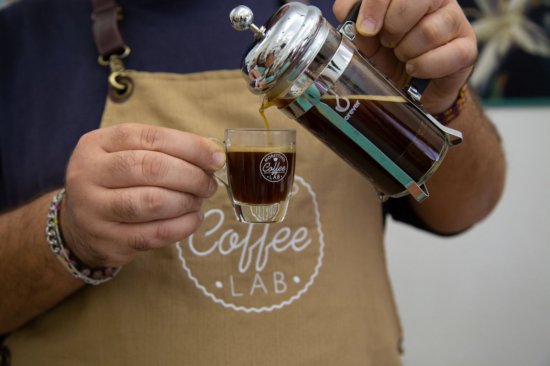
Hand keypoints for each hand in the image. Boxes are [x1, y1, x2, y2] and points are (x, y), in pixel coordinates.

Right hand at [60, 123, 224, 267]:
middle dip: (191, 176)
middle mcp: (88, 173)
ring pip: (153, 202)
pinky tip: (193, 219)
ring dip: (186, 201)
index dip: (190, 146)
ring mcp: (94, 210)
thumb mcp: (126, 156)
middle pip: (152, 168)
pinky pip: (155, 234)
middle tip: (209, 184)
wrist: (78, 227)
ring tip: (198, 201)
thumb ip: (164, 151)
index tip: (216, 158)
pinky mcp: (107, 240)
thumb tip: (213, 156)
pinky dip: (183, 226)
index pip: (150, 138)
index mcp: (96, 144)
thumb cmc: (114, 183)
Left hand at [333, 0, 476, 113]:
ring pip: (430, 31)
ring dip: (407, 51)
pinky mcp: (468, 49)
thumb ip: (351, 16)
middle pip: (417, 0)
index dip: (376, 4)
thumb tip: (350, 13)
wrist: (406, 90)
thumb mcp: (363, 36)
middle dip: (393, 27)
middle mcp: (438, 0)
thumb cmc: (385, 55)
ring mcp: (456, 22)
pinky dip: (424, 66)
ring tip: (402, 57)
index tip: (366, 28)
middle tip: (388, 43)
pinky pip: (448, 54)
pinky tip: (414, 69)